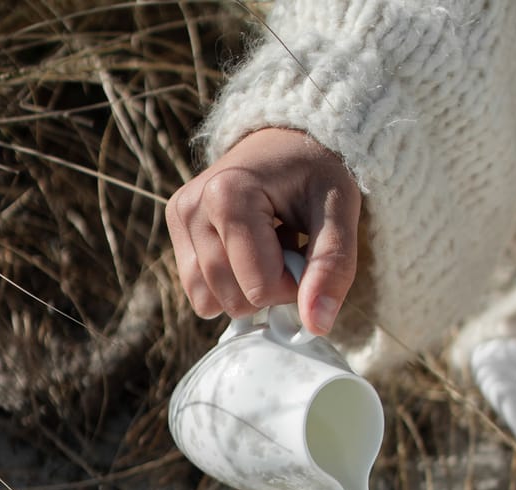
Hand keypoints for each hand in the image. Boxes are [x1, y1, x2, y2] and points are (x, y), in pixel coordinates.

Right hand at [165, 128, 360, 335]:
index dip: (294, 287)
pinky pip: (199, 291)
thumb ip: (332, 267)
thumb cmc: (317, 173)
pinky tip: (247, 249)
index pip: (260, 288)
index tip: (306, 253)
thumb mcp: (340, 213)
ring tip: (267, 244)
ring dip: (247, 288)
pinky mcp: (175, 229)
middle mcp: (192, 206)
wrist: (289, 138)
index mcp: (229, 195)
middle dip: (270, 289)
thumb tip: (316, 325)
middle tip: (288, 246)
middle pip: (232, 300)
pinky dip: (229, 283)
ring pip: (209, 302)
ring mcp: (179, 218)